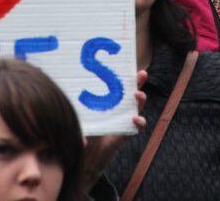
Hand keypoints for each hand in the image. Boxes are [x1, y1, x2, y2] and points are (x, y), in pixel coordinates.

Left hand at [81, 70, 147, 184]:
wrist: (88, 156)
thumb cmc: (82, 132)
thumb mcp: (77, 124)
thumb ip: (78, 128)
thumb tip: (82, 139)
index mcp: (106, 101)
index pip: (116, 85)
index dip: (123, 74)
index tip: (127, 64)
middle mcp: (117, 108)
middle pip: (130, 91)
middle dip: (137, 81)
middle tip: (142, 74)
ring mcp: (123, 120)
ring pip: (137, 107)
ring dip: (140, 99)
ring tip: (138, 95)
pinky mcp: (126, 133)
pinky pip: (137, 127)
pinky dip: (139, 122)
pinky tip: (135, 118)